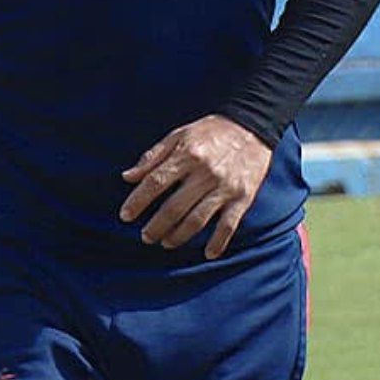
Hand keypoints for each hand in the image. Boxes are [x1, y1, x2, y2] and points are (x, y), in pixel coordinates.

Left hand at [119, 114, 270, 255]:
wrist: (253, 126)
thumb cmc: (211, 131)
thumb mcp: (178, 135)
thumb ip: (152, 157)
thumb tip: (127, 177)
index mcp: (187, 155)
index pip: (155, 182)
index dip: (137, 201)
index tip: (125, 216)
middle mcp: (205, 173)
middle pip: (174, 207)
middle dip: (155, 226)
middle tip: (146, 236)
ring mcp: (225, 187)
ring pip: (197, 220)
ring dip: (178, 236)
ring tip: (166, 242)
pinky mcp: (244, 197)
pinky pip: (229, 225)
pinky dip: (219, 242)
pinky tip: (208, 253)